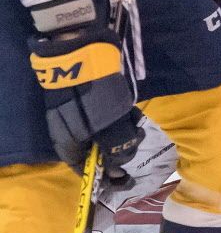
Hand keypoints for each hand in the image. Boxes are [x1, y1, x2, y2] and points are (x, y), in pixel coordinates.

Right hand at [29, 22, 143, 180]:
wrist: (82, 53)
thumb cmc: (93, 96)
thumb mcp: (108, 128)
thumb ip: (116, 149)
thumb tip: (121, 167)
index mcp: (70, 145)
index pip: (87, 170)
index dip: (107, 177)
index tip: (128, 179)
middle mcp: (74, 134)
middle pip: (102, 152)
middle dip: (122, 147)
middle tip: (138, 138)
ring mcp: (84, 116)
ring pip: (111, 133)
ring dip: (126, 129)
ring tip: (135, 119)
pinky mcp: (95, 102)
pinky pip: (113, 117)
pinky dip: (124, 116)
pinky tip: (132, 109)